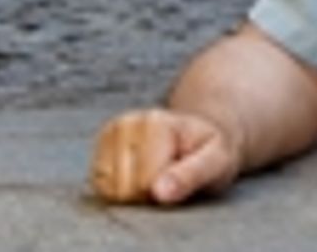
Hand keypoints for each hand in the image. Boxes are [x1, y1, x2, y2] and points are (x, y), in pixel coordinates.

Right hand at [88, 108, 239, 205]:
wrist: (197, 136)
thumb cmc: (211, 152)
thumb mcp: (217, 162)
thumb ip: (191, 175)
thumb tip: (159, 193)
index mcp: (156, 123)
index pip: (145, 184)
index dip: (166, 191)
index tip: (182, 174)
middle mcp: (126, 123)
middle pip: (123, 190)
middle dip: (148, 193)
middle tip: (171, 175)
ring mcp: (109, 134)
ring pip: (109, 192)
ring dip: (134, 193)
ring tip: (157, 174)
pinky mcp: (99, 147)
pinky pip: (101, 189)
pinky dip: (120, 190)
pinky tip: (140, 174)